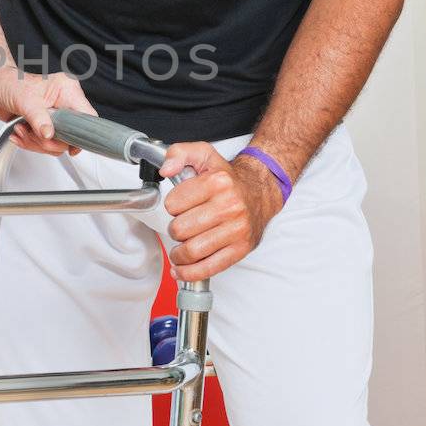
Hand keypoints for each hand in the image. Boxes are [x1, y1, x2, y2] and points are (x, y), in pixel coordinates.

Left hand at [0, 64, 96, 154]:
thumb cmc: (9, 83)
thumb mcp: (25, 101)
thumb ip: (39, 119)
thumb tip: (49, 134)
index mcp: (67, 90)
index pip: (87, 116)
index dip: (82, 134)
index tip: (71, 147)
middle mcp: (64, 103)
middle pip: (71, 135)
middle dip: (48, 140)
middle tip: (32, 132)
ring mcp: (55, 116)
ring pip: (57, 143)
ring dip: (36, 142)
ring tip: (21, 129)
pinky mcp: (45, 125)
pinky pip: (46, 144)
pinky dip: (31, 143)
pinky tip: (20, 133)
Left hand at [159, 142, 283, 281]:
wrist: (260, 192)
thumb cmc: (228, 178)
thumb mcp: (203, 154)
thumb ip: (178, 153)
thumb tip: (165, 169)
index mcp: (218, 182)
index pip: (173, 204)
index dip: (171, 206)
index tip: (179, 205)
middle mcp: (230, 206)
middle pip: (180, 229)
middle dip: (175, 230)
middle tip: (182, 225)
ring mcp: (237, 229)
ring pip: (191, 251)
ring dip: (179, 253)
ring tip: (180, 248)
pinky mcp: (241, 249)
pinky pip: (209, 268)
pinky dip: (190, 272)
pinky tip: (182, 268)